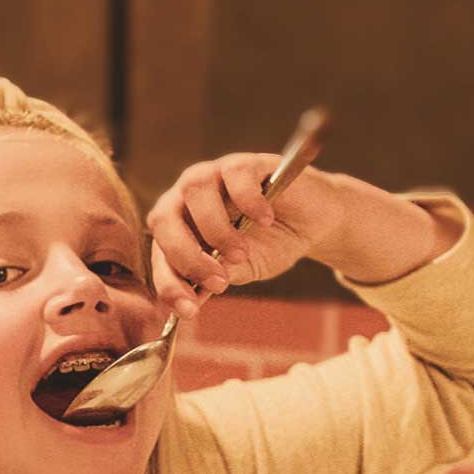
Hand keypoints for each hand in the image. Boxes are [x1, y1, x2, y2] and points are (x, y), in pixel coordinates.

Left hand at [145, 153, 342, 320]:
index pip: (160, 253)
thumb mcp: (243, 271)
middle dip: (186, 256)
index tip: (190, 311)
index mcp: (180, 226)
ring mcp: (215, 175)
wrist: (312, 224)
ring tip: (242, 254)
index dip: (170, 284)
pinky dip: (248, 202)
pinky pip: (235, 175)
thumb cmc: (271, 245)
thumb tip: (192, 298)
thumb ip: (217, 279)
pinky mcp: (246, 162)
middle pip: (163, 218)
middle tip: (218, 282)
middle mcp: (188, 198)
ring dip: (216, 230)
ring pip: (195, 189)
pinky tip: (266, 221)